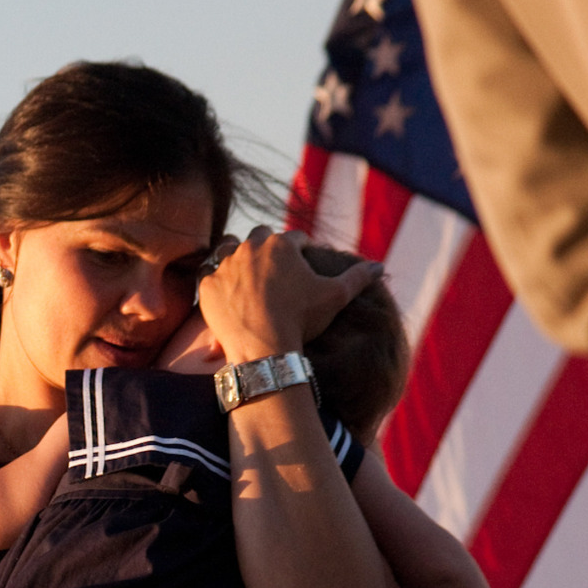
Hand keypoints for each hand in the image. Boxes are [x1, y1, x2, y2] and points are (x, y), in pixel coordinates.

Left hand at [198, 227, 380, 362]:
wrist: (264, 350)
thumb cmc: (302, 321)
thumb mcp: (335, 297)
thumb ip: (358, 277)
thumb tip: (380, 267)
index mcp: (281, 244)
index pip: (294, 239)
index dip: (301, 250)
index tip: (302, 263)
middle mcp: (250, 247)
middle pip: (258, 237)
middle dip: (267, 248)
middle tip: (273, 269)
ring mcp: (225, 265)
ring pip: (228, 249)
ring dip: (236, 256)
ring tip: (245, 273)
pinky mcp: (207, 286)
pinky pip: (208, 275)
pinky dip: (216, 282)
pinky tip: (225, 292)